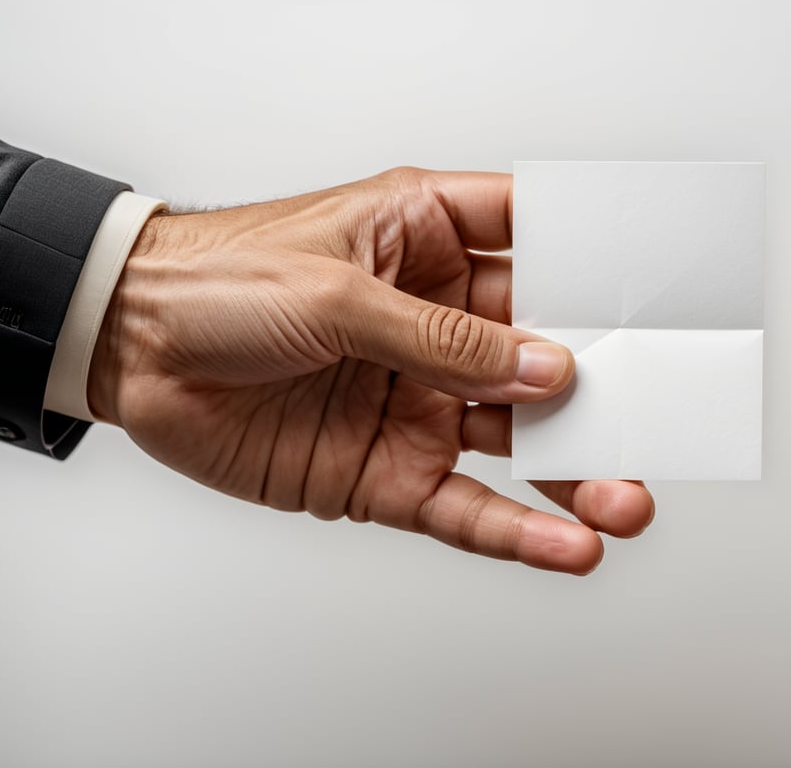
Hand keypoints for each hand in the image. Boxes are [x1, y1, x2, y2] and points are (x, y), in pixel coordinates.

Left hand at [88, 168, 653, 574]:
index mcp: (424, 245)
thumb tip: (544, 364)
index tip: (656, 289)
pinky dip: (514, 530)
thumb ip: (441, 338)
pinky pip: (462, 506)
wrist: (133, 352)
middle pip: (542, 357)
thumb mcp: (334, 291)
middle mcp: (433, 326)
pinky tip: (565, 545)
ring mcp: (414, 402)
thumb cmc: (219, 283)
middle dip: (603, 389)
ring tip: (628, 498)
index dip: (596, 263)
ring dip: (575, 471)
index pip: (534, 245)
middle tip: (656, 415)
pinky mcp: (385, 470)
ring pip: (516, 442)